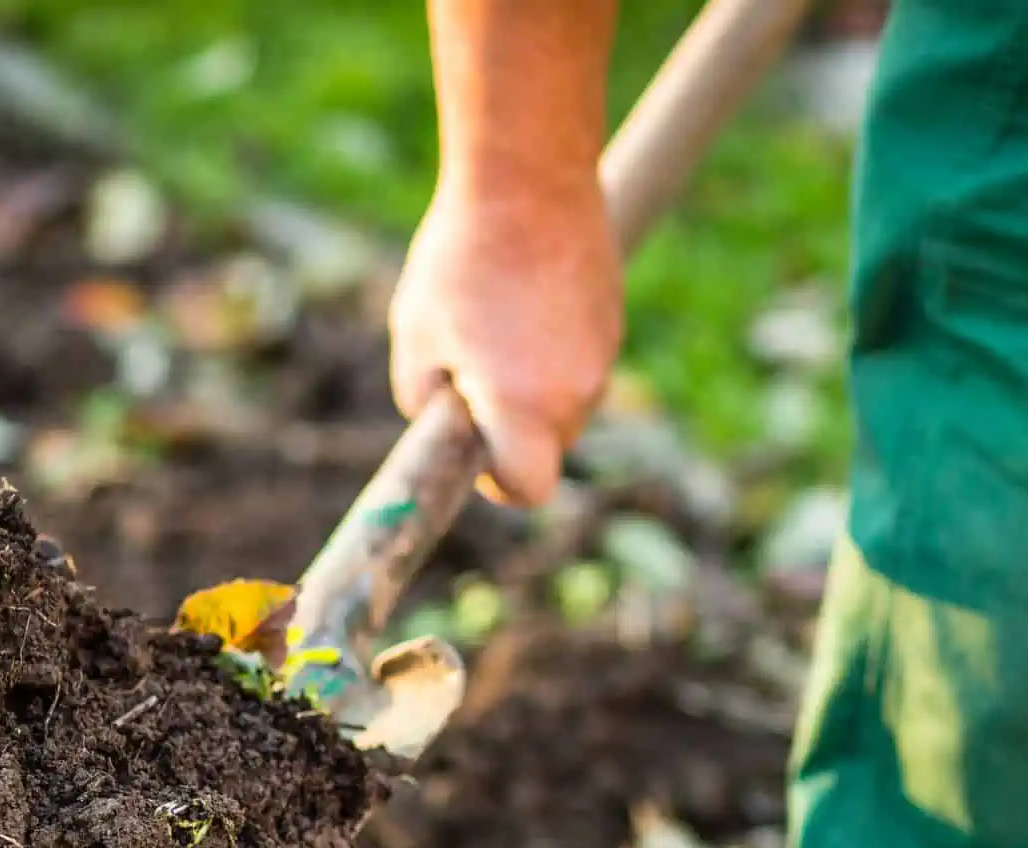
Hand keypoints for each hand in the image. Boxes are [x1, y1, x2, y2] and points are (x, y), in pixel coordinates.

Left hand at [389, 178, 622, 508]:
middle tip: (469, 369)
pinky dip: (552, 349)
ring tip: (494, 319)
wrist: (528, 176)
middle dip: (510, 428)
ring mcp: (602, 357)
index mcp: (524, 407)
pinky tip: (524, 295)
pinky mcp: (612, 323)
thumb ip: (425, 403)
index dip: (499, 483)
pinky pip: (578, 362)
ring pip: (563, 403)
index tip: (476, 450)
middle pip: (547, 449)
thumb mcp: (415, 337)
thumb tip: (447, 425)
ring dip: (531, 385)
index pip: (529, 490)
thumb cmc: (461, 259)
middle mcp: (576, 393)